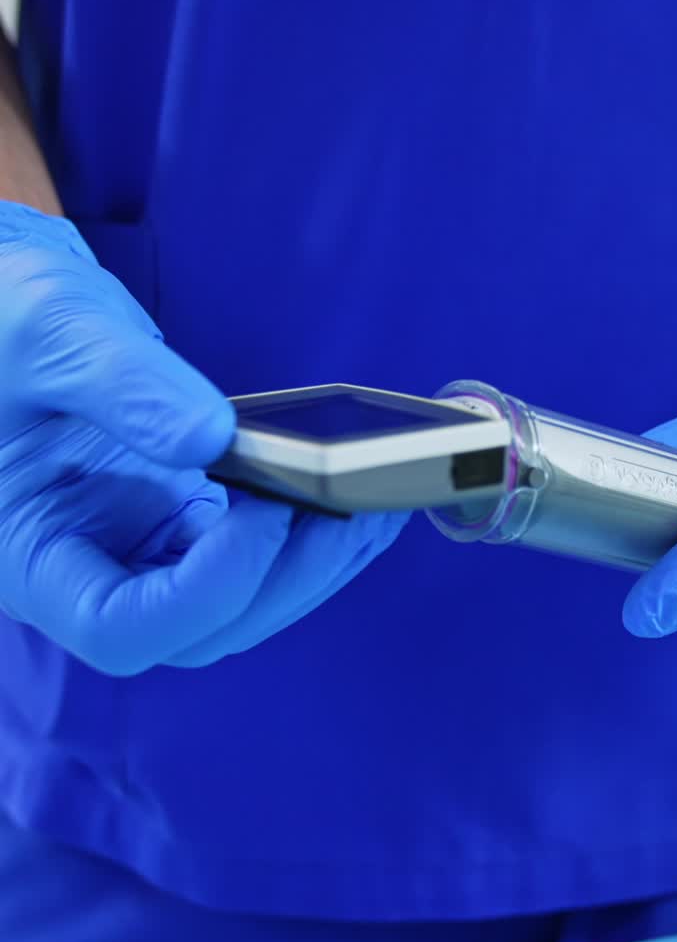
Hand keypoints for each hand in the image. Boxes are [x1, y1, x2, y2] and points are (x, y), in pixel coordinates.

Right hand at [0, 202, 407, 675]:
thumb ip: (123, 386)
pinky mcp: (186, 523)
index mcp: (31, 553)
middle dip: (287, 578)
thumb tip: (212, 438)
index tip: (265, 510)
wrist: (15, 310)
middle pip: (202, 630)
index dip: (208, 589)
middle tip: (352, 511)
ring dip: (315, 565)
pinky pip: (255, 555)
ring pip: (241, 603)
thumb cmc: (5, 320)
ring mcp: (143, 550)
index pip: (122, 627)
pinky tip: (353, 495)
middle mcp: (90, 570)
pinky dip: (309, 535)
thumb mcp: (49, 335)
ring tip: (375, 503)